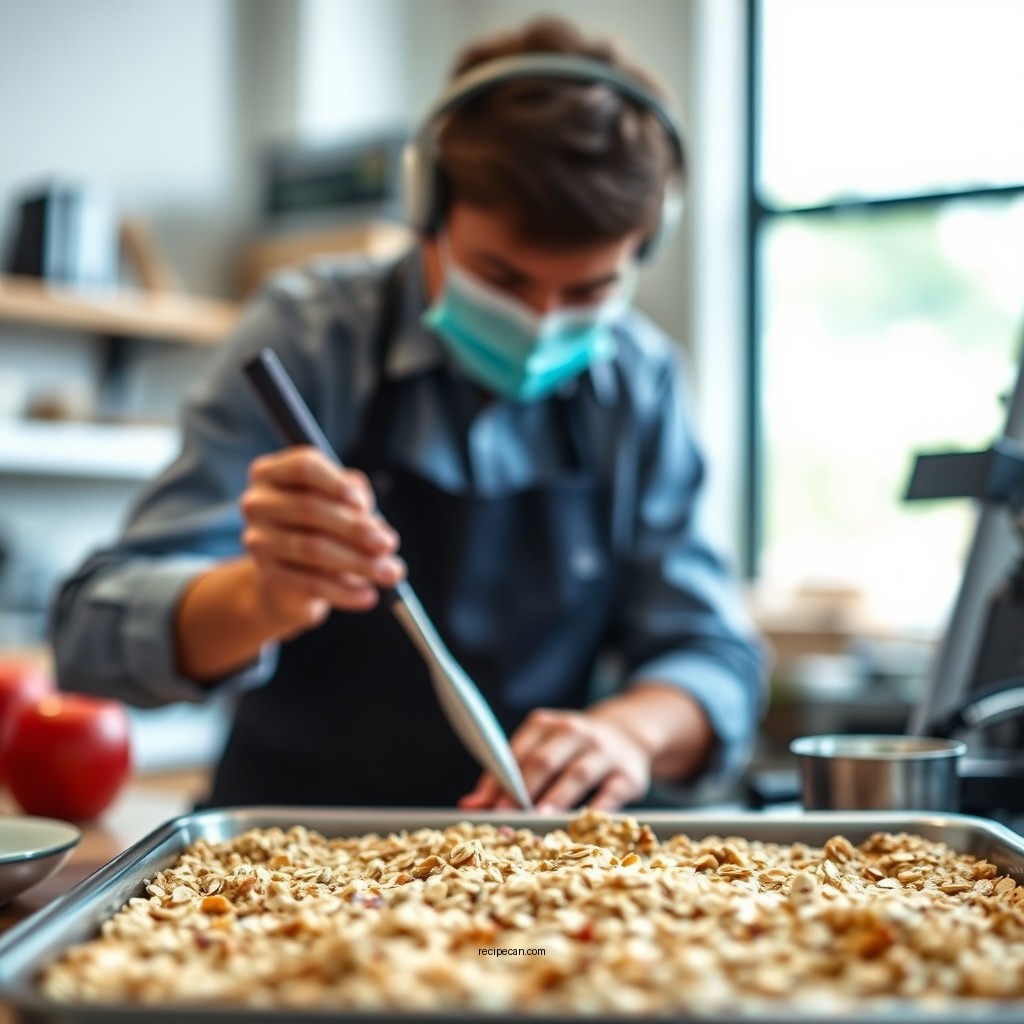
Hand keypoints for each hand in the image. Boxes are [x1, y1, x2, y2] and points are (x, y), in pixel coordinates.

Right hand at [239, 446, 404, 635]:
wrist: (290, 570)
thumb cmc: (321, 522)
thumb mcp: (338, 500)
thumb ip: (356, 498)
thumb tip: (374, 524)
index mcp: (274, 472)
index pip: (303, 467)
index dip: (336, 483)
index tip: (363, 503)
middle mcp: (258, 502)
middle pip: (309, 509)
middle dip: (356, 528)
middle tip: (389, 544)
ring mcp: (258, 540)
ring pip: (311, 548)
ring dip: (357, 562)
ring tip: (389, 572)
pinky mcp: (267, 575)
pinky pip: (309, 584)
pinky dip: (343, 591)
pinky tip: (368, 595)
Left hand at [458, 708, 651, 812]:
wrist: (629, 733)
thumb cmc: (572, 748)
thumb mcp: (541, 750)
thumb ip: (507, 776)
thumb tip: (469, 805)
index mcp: (546, 725)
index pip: (517, 752)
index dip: (499, 780)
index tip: (484, 806)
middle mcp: (575, 732)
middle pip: (544, 760)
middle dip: (523, 789)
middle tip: (506, 815)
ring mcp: (604, 751)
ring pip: (577, 774)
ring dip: (556, 797)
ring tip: (539, 818)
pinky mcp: (628, 774)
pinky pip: (611, 793)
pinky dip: (595, 810)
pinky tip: (581, 826)